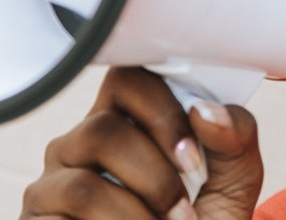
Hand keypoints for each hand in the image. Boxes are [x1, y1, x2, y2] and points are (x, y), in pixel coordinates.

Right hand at [21, 67, 262, 219]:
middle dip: (155, 176)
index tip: (193, 159)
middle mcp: (78, 148)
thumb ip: (234, 139)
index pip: (126, 80)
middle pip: (101, 130)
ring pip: (84, 186)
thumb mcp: (232, 183)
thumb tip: (207, 111)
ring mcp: (50, 189)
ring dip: (135, 216)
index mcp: (124, 122)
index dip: (163, 113)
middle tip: (184, 211)